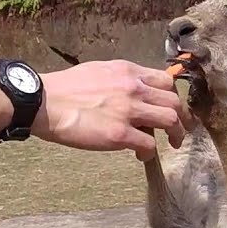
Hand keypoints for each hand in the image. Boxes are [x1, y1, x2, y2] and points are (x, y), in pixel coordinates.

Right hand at [33, 60, 190, 160]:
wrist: (44, 102)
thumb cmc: (65, 89)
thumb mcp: (98, 72)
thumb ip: (120, 80)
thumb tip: (132, 93)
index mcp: (128, 71)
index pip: (165, 80)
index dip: (173, 96)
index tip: (173, 107)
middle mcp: (133, 88)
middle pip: (174, 101)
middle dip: (182, 117)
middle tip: (181, 129)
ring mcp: (128, 111)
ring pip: (170, 120)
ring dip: (175, 134)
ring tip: (172, 143)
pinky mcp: (119, 134)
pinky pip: (148, 144)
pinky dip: (149, 152)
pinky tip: (141, 156)